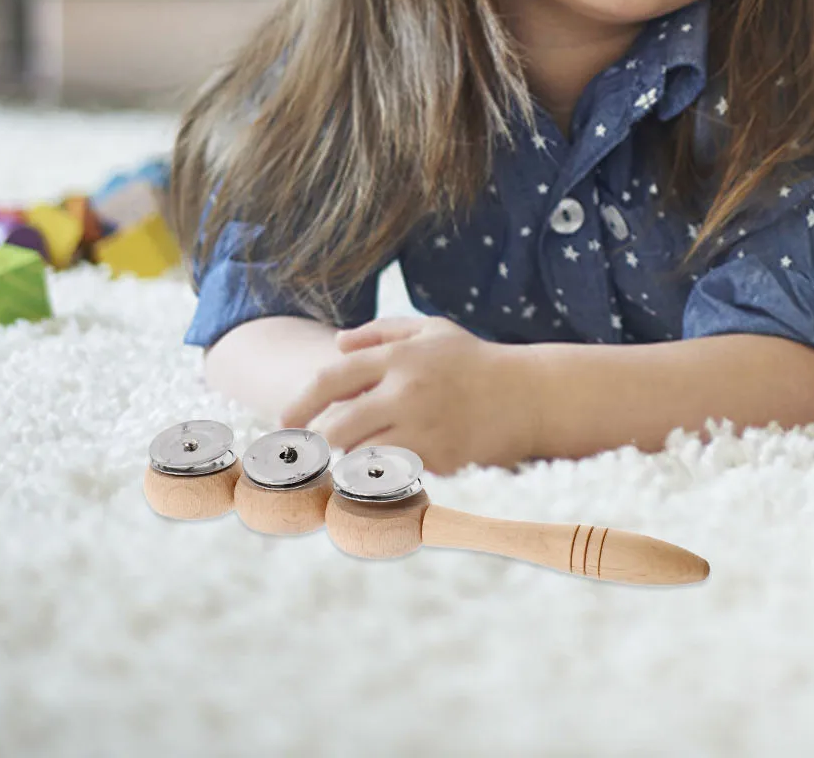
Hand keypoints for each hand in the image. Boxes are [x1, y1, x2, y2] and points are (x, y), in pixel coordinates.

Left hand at [276, 315, 539, 476]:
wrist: (529, 395)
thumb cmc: (475, 362)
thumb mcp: (432, 330)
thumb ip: (381, 332)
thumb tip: (337, 345)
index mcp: (400, 356)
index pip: (333, 378)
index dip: (301, 401)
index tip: (284, 421)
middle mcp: (407, 390)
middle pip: (340, 425)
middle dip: (316, 443)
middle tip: (300, 456)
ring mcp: (424, 427)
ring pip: (362, 456)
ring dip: (344, 465)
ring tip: (333, 469)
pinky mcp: (440, 458)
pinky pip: (393, 476)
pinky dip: (376, 480)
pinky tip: (368, 483)